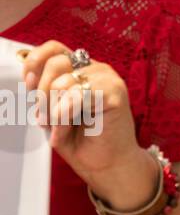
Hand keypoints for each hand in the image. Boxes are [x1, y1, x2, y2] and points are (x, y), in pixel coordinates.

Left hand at [20, 40, 153, 207]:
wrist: (108, 165)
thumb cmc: (83, 141)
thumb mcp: (54, 113)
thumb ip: (44, 94)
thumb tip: (29, 78)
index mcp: (82, 71)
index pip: (54, 49)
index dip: (35, 63)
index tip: (28, 85)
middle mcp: (97, 70)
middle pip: (56, 63)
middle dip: (42, 94)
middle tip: (45, 117)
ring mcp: (109, 79)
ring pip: (64, 81)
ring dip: (54, 110)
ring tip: (59, 127)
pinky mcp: (116, 93)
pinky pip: (78, 95)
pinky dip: (65, 115)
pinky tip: (66, 130)